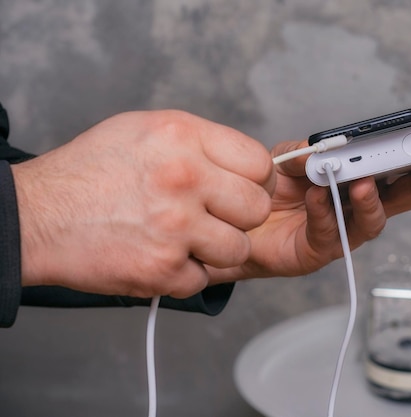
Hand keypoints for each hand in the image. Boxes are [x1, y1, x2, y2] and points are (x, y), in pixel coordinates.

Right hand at [12, 110, 274, 297]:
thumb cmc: (91, 171)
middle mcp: (184, 178)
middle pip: (258, 209)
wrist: (36, 215)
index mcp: (183, 137)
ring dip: (216, 250)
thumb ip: (202, 144)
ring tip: (185, 239)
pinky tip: (161, 256)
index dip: (256, 181)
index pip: (260, 164)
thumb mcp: (147, 129)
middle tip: (215, 217)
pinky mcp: (161, 269)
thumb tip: (244, 165)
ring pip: (239, 249)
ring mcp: (175, 227)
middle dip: (240, 217)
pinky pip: (203, 279)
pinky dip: (185, 274)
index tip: (244, 190)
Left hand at [206, 112, 410, 281]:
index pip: (403, 165)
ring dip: (373, 201)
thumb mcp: (288, 159)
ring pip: (374, 221)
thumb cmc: (273, 190)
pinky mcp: (321, 250)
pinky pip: (329, 232)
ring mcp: (344, 231)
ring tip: (364, 182)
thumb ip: (305, 150)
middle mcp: (361, 206)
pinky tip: (316, 195)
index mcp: (363, 179)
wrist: (239, 222)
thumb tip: (321, 147)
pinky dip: (324, 212)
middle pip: (408, 195)